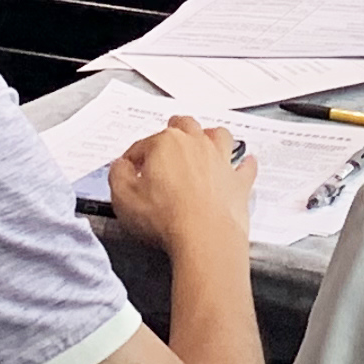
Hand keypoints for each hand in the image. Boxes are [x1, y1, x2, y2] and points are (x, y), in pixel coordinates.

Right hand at [108, 115, 252, 280]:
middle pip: (183, 126)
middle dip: (173, 130)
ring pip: (218, 135)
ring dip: (210, 136)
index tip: (129, 169)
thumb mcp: (123, 198)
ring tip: (205, 139)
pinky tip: (245, 162)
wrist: (204, 237)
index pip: (143, 145)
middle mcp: (196, 144)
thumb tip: (119, 166)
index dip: (133, 158)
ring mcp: (220, 160)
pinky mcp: (238, 181)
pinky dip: (244, 164)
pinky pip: (245, 166)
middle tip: (167, 138)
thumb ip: (118, 176)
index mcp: (165, 144)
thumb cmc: (165, 217)